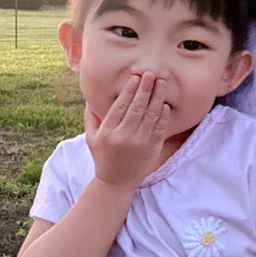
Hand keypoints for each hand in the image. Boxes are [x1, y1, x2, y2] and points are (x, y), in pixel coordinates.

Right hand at [85, 72, 169, 190]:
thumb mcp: (91, 137)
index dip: (129, 90)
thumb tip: (91, 96)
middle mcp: (124, 136)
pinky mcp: (153, 148)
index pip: (121, 105)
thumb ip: (91, 116)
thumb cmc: (103, 156)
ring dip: (157, 97)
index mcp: (108, 131)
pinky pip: (160, 128)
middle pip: (137, 107)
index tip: (136, 77)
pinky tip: (164, 104)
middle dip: (145, 88)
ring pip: (151, 115)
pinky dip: (163, 115)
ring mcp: (140, 142)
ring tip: (161, 83)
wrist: (116, 182)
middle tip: (151, 74)